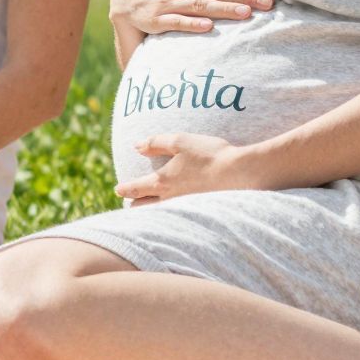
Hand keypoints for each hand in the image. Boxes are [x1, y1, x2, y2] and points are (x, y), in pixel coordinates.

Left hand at [113, 133, 271, 203]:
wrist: (241, 174)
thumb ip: (156, 143)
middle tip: (130, 205)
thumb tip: (136, 146)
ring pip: (161, 214)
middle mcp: (171, 199)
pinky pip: (179, 217)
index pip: (136, 188)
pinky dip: (171, 216)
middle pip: (145, 207)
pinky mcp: (201, 213)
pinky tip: (176, 214)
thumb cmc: (209, 154)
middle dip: (135, 205)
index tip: (118, 189)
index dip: (125, 188)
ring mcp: (186, 208)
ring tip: (148, 212)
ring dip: (151, 213)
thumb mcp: (180, 141)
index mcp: (162, 181)